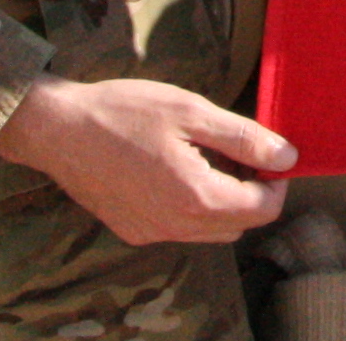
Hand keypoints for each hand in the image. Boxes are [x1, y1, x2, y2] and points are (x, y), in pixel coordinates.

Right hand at [0, 75, 294, 244]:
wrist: (58, 129)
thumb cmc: (125, 112)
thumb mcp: (192, 112)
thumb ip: (244, 138)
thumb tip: (287, 157)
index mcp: (196, 198)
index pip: (262, 210)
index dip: (276, 183)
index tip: (270, 154)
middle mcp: (175, 226)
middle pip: (238, 225)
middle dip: (251, 193)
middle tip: (239, 151)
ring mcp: (150, 232)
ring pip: (208, 231)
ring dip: (221, 202)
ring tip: (205, 156)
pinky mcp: (131, 230)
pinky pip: (178, 228)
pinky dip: (191, 207)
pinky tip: (174, 170)